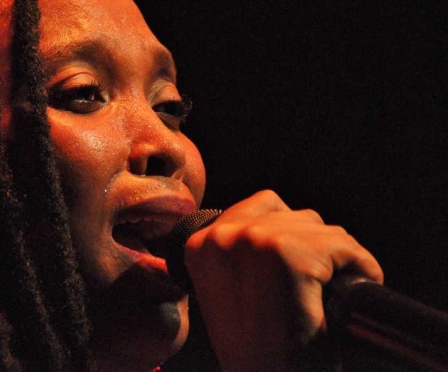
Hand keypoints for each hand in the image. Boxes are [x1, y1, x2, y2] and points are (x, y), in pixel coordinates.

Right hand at [184, 190, 382, 371]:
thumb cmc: (253, 352)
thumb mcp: (228, 292)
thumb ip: (241, 254)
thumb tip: (280, 226)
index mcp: (199, 243)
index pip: (259, 207)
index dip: (288, 235)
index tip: (302, 263)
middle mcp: (223, 234)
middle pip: (292, 215)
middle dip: (314, 247)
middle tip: (320, 284)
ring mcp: (256, 241)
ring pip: (320, 228)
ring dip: (333, 257)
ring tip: (330, 290)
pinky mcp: (293, 256)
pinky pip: (344, 246)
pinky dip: (360, 267)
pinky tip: (351, 292)